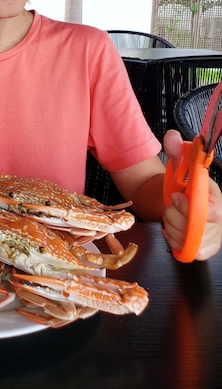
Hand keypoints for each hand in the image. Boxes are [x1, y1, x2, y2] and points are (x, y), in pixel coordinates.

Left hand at [162, 129, 221, 260]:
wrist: (180, 201)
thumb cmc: (184, 185)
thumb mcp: (180, 165)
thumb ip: (176, 151)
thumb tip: (171, 137)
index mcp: (215, 198)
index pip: (214, 212)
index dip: (191, 209)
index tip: (177, 197)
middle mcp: (219, 220)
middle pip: (194, 229)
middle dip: (174, 215)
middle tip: (171, 203)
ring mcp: (213, 236)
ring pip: (187, 241)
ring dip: (171, 226)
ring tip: (172, 214)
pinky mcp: (205, 249)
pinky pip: (186, 251)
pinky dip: (173, 240)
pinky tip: (172, 228)